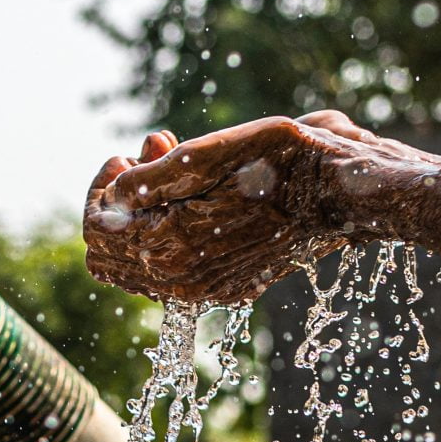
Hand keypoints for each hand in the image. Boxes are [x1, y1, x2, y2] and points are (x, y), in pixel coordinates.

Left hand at [82, 112, 440, 303]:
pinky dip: (166, 232)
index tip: (124, 155)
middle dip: (114, 203)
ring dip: (139, 217)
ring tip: (168, 169)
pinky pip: (169, 271)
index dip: (97, 189)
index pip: (96, 230)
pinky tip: (195, 195)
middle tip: (143, 160)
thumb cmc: (283, 160)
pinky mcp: (225, 286)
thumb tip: (112, 195)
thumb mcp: (211, 153)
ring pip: (135, 267)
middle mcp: (182, 281)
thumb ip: (151, 178)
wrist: (344, 192)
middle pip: (106, 256)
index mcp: (171, 248)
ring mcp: (204, 289)